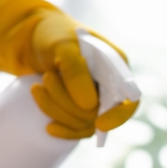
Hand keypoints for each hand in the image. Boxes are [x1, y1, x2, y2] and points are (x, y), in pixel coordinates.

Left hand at [0, 0, 137, 138]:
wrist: (36, 41)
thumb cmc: (53, 36)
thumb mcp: (62, 46)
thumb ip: (76, 71)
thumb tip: (89, 106)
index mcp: (118, 67)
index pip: (131, 99)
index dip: (119, 115)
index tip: (100, 124)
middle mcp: (114, 87)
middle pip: (103, 114)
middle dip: (69, 103)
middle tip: (46, 78)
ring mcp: (99, 102)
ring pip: (88, 124)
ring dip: (58, 110)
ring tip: (37, 87)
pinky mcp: (84, 112)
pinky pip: (79, 131)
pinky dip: (63, 129)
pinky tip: (49, 128)